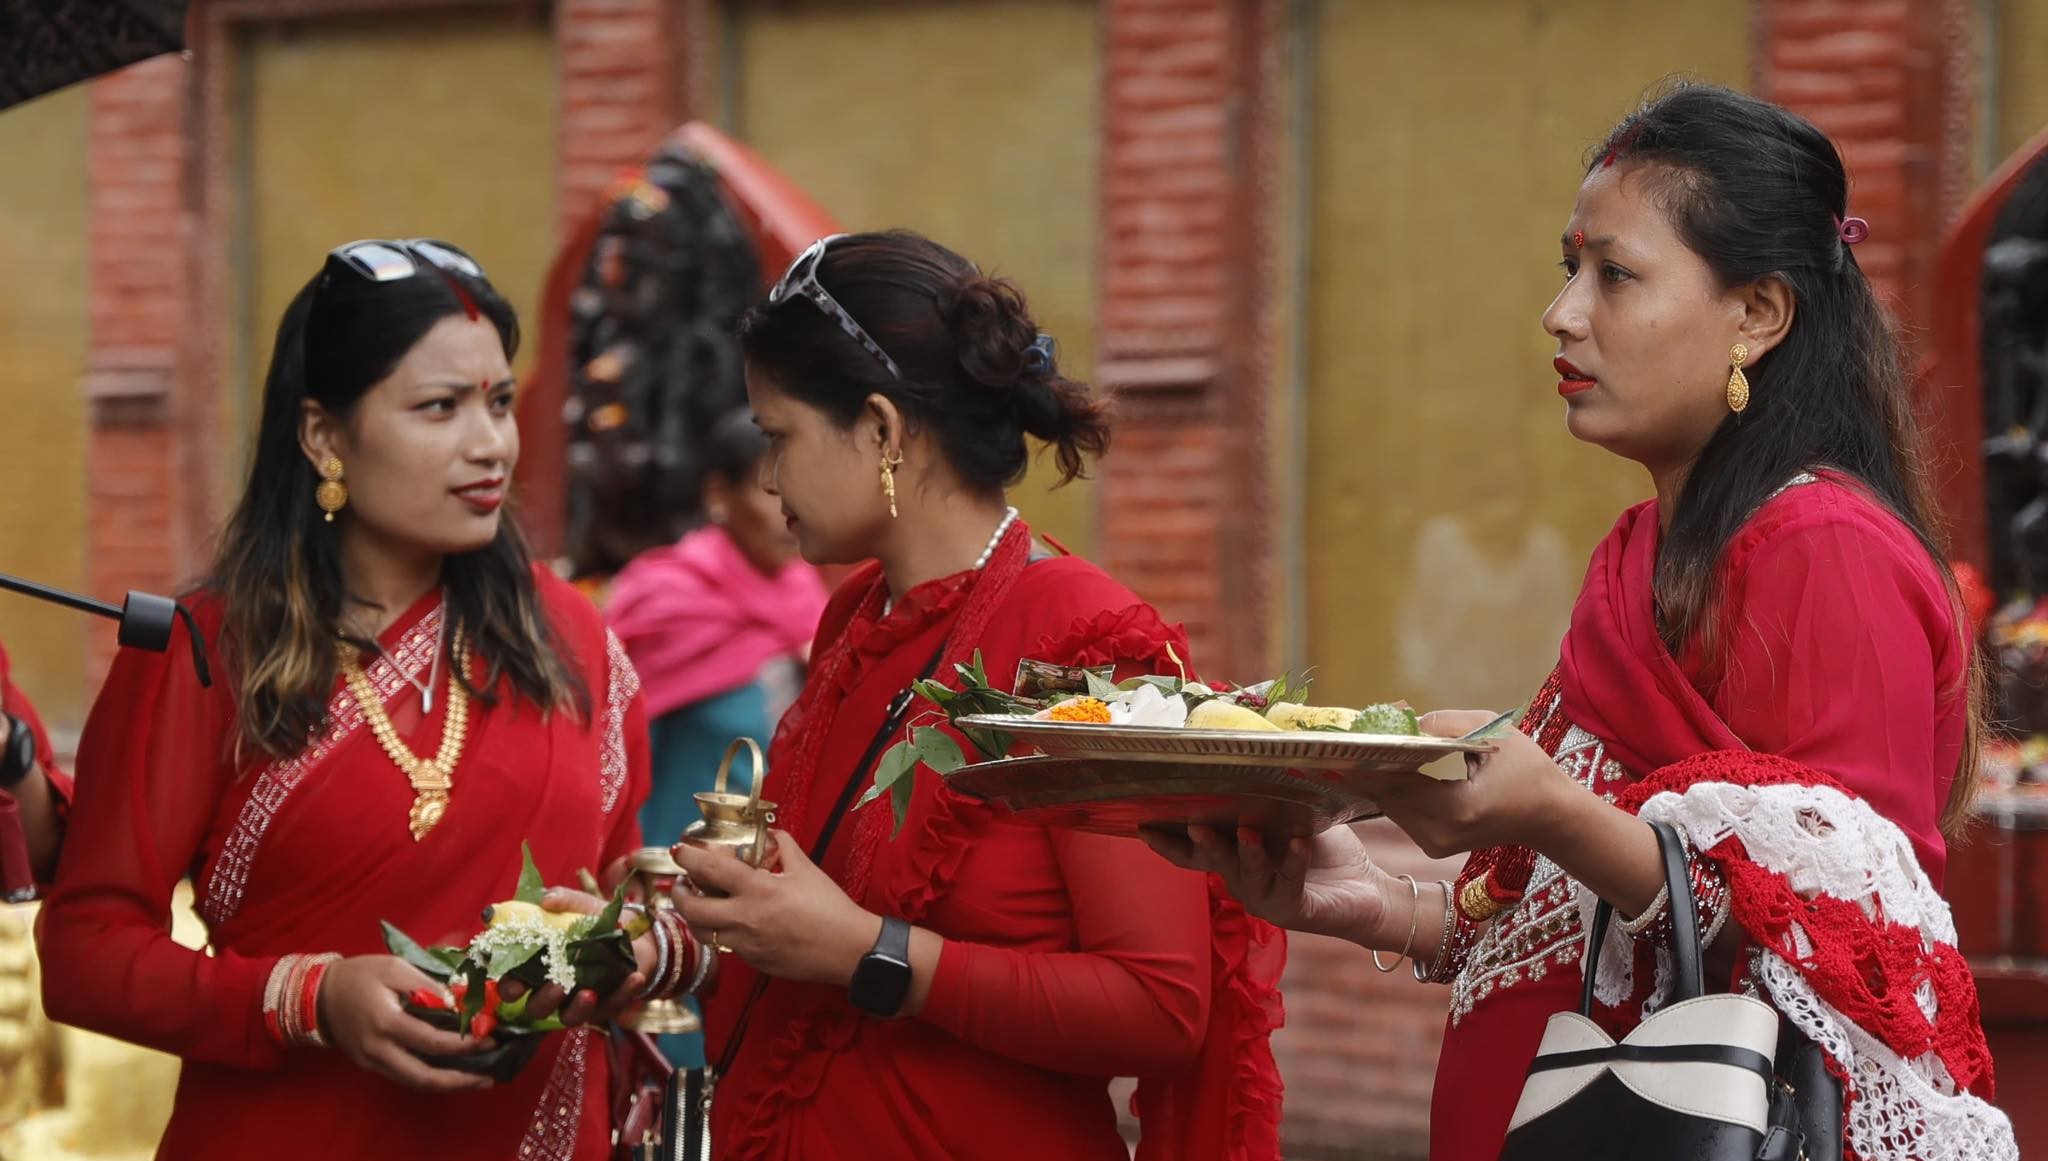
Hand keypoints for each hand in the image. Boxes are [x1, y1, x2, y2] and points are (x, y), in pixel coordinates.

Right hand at [318, 955, 493, 1091]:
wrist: (319, 995)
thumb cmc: (360, 975)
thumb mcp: (396, 968)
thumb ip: (429, 986)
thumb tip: (459, 1004)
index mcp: (386, 1023)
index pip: (432, 1042)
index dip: (463, 1044)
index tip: (489, 1039)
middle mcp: (379, 1050)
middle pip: (424, 1078)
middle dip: (460, 1080)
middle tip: (491, 1076)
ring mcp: (374, 1063)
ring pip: (416, 1084)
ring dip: (449, 1085)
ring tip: (479, 1079)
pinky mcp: (372, 1066)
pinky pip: (406, 1078)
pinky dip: (432, 1078)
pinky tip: (453, 1073)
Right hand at [497, 887, 651, 1027]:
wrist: (633, 931)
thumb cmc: (594, 920)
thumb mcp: (579, 905)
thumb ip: (562, 900)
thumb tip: (546, 900)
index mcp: (538, 966)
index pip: (513, 985)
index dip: (510, 987)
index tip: (516, 984)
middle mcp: (554, 989)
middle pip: (538, 1008)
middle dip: (545, 999)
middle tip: (558, 985)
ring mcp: (579, 1001)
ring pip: (570, 1016)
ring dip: (578, 1008)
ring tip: (589, 992)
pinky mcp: (607, 1005)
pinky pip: (612, 1006)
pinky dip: (623, 994)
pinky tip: (634, 978)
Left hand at [668, 831, 881, 986]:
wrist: (848, 950)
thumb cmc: (830, 908)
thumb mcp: (807, 869)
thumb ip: (784, 847)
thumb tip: (771, 834)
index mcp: (758, 890)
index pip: (709, 869)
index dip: (688, 857)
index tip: (679, 850)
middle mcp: (745, 918)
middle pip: (691, 908)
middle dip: (677, 893)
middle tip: (682, 883)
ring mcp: (745, 944)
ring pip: (701, 932)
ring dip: (693, 915)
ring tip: (700, 903)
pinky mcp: (752, 961)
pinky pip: (724, 945)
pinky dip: (719, 931)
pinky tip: (731, 921)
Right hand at [1142, 823, 1392, 943]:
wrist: (1365, 890)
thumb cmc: (1320, 850)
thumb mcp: (1291, 818)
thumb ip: (1267, 801)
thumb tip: (1249, 759)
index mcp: (1234, 858)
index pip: (1193, 853)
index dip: (1167, 842)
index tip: (1142, 824)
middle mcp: (1241, 881)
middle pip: (1212, 863)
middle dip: (1202, 843)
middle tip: (1195, 823)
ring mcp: (1265, 899)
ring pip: (1246, 876)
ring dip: (1246, 854)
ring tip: (1249, 832)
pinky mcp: (1293, 910)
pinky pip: (1288, 883)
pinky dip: (1293, 861)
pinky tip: (1300, 844)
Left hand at [1349, 709, 1583, 858]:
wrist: (1550, 817)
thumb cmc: (1528, 770)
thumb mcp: (1491, 733)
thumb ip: (1443, 724)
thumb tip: (1397, 719)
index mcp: (1458, 809)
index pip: (1397, 781)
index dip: (1365, 758)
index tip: (1337, 738)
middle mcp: (1440, 834)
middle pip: (1385, 793)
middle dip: (1364, 763)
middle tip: (1337, 736)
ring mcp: (1434, 845)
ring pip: (1388, 803)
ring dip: (1375, 774)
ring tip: (1356, 744)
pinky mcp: (1432, 846)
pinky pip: (1400, 810)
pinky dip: (1391, 787)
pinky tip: (1381, 763)